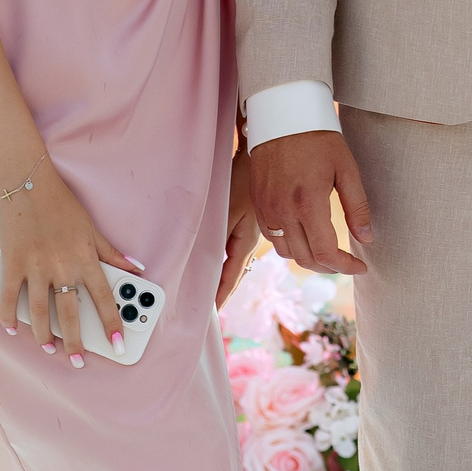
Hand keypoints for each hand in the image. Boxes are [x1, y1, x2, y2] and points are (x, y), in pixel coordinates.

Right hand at [0, 158, 142, 367]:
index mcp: (85, 259)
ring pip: (40, 313)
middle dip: (76, 342)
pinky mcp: (12, 265)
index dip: (112, 324)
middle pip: (70, 314)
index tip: (119, 344)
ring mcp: (35, 268)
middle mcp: (62, 267)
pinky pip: (10, 298)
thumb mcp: (92, 229)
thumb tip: (137, 268)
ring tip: (49, 348)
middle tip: (79, 361)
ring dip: (44, 335)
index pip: (103, 299)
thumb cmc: (62, 205)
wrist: (28, 184)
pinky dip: (9, 316)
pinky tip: (12, 329)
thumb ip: (112, 253)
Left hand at [218, 151, 261, 307]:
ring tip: (210, 292)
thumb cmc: (243, 179)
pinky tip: (217, 260)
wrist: (265, 154)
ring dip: (222, 276)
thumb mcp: (228, 211)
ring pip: (233, 261)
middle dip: (221, 291)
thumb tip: (206, 268)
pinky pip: (232, 247)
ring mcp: (250, 230)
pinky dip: (224, 259)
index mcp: (245, 242)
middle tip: (208, 310)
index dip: (220, 297)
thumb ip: (218, 240)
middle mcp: (249, 240)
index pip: (230, 278)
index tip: (211, 316)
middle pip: (233, 273)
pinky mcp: (247, 220)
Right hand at [248, 129, 372, 275]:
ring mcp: (267, 210)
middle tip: (346, 262)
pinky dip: (291, 245)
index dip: (345, 266)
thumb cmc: (318, 139)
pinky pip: (273, 238)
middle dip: (329, 267)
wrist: (282, 116)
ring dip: (309, 258)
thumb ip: (357, 206)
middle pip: (306, 259)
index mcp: (308, 203)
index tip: (360, 266)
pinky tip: (306, 236)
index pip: (325, 253)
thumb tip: (366, 238)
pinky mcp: (258, 205)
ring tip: (328, 252)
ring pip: (287, 253)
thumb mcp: (347, 169)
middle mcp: (283, 212)